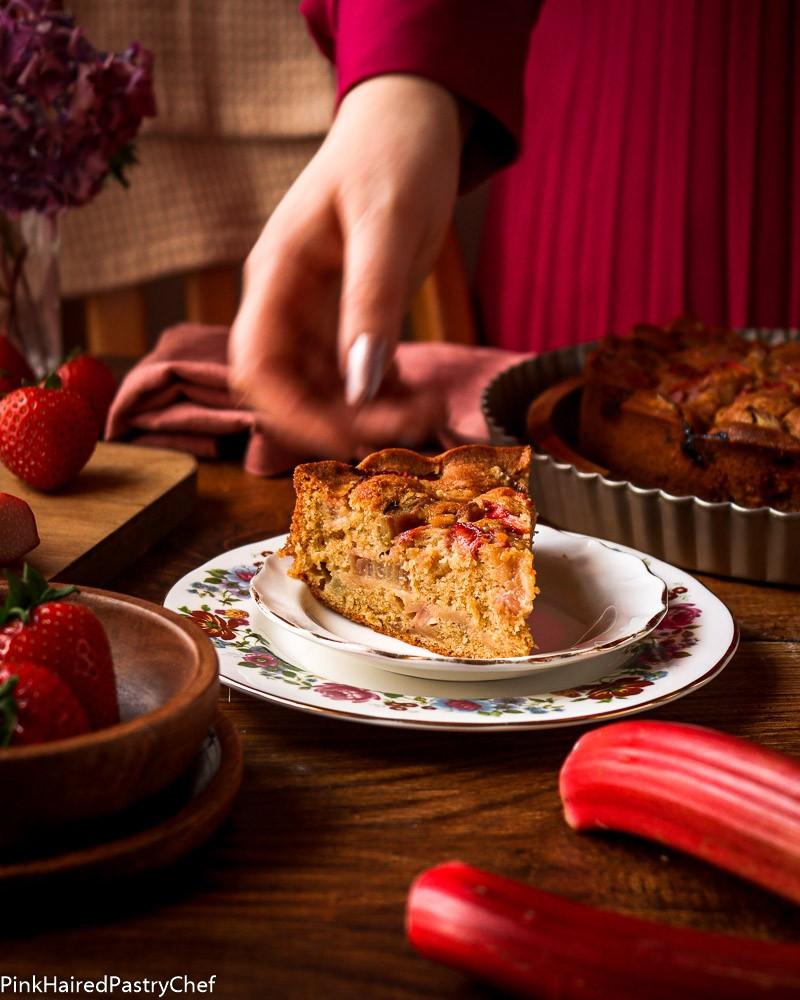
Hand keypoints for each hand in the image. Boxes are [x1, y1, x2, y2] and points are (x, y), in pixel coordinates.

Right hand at [229, 74, 461, 458]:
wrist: (410, 117)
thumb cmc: (392, 152)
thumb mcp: (386, 222)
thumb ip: (370, 302)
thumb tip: (359, 387)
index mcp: (275, 275)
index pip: (256, 366)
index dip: (289, 414)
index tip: (348, 436)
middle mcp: (286, 302)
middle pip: (289, 389)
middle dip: (340, 422)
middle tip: (409, 429)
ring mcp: (316, 312)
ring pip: (324, 389)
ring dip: (367, 415)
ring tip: (424, 415)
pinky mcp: (347, 317)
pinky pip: (352, 374)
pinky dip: (382, 395)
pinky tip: (416, 396)